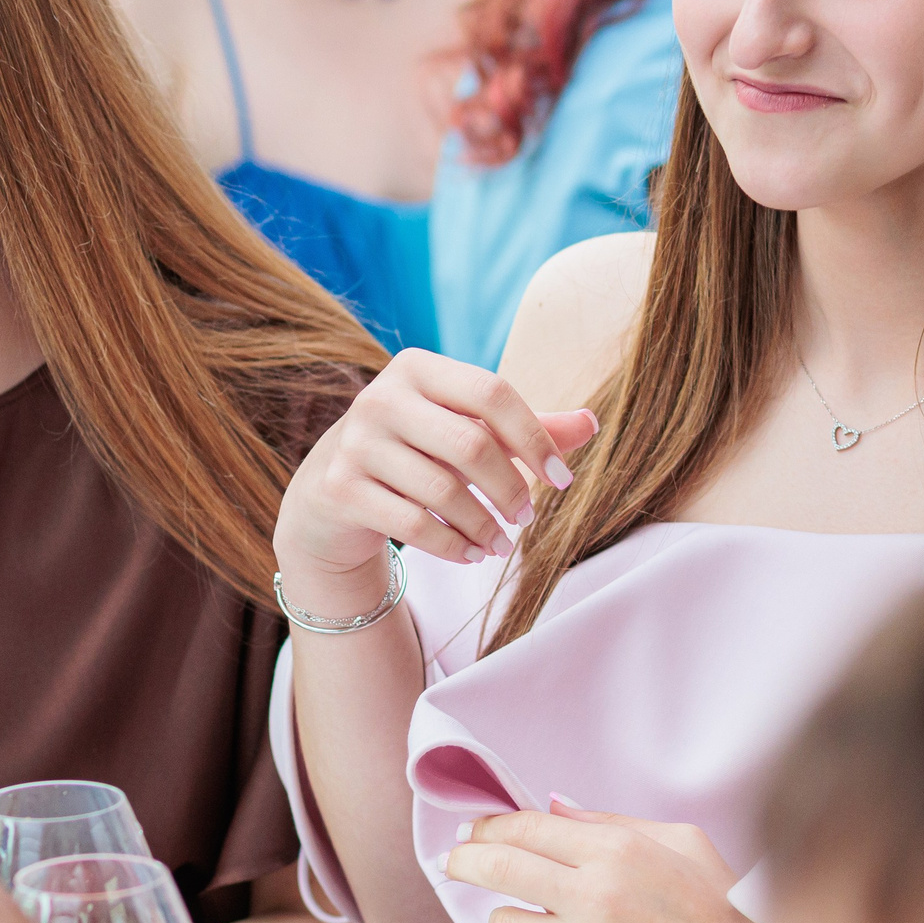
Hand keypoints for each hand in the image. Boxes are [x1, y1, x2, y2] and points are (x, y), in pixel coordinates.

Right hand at [274, 349, 596, 581]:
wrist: (330, 494)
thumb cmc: (415, 454)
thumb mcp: (465, 432)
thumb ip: (524, 427)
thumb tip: (593, 422)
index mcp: (416, 368)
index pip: (491, 392)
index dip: (534, 437)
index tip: (561, 480)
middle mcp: (379, 398)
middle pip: (470, 443)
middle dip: (510, 489)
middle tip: (528, 519)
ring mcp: (354, 443)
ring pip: (442, 490)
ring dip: (485, 525)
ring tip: (502, 544)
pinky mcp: (340, 488)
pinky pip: (412, 524)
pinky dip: (453, 546)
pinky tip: (472, 555)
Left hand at [443, 801, 770, 922]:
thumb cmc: (725, 913)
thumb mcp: (682, 843)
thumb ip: (612, 822)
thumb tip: (553, 807)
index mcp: (616, 851)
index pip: (524, 827)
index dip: (488, 827)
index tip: (474, 833)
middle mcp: (595, 896)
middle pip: (495, 867)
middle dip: (464, 862)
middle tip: (456, 865)